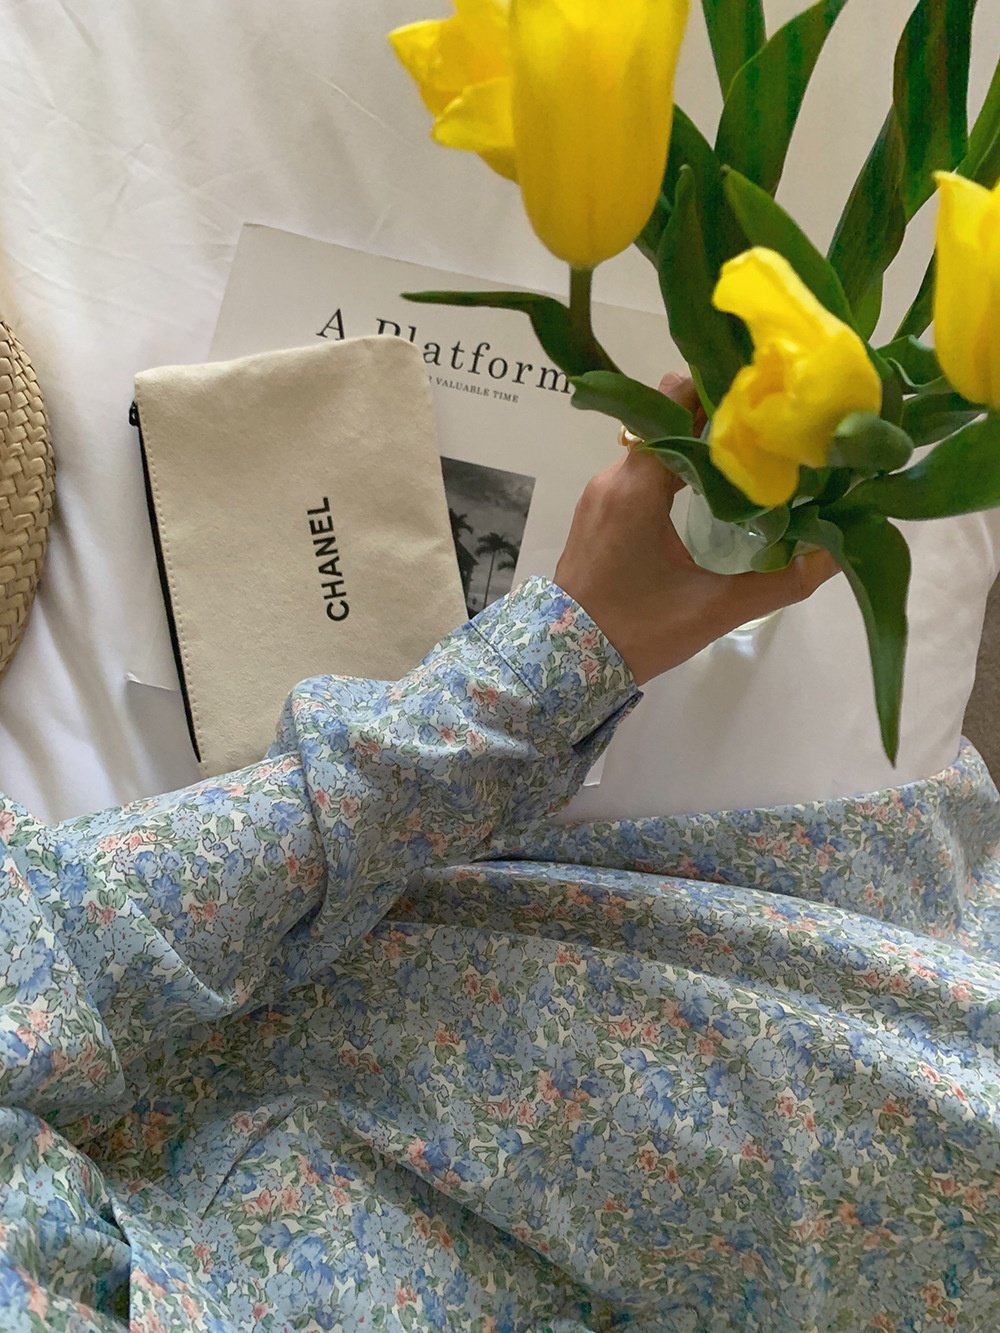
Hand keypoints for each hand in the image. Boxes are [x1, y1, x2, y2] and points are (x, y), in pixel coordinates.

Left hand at [554, 375, 838, 685]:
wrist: (561, 664)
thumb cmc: (636, 631)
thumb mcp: (713, 609)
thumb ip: (780, 581)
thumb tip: (836, 551)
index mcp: (637, 487)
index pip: (674, 403)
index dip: (720, 390)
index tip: (765, 396)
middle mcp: (614, 477)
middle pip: (666, 417)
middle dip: (716, 413)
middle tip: (768, 422)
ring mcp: (601, 493)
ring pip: (653, 444)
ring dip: (696, 441)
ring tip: (749, 452)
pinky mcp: (598, 512)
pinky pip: (640, 471)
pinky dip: (675, 466)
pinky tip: (711, 487)